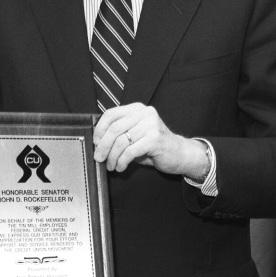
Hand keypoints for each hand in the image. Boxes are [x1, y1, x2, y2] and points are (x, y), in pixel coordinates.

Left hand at [93, 103, 207, 178]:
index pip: (111, 114)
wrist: (180, 154)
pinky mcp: (154, 139)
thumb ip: (120, 134)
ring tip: (111, 165)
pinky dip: (122, 162)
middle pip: (114, 129)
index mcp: (137, 109)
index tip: (95, 142)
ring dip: (112, 157)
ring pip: (121, 142)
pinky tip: (121, 167)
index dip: (99, 129)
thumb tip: (97, 142)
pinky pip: (130, 152)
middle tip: (98, 158)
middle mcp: (144, 113)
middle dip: (103, 146)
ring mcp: (150, 125)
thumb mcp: (135, 135)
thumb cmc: (154, 146)